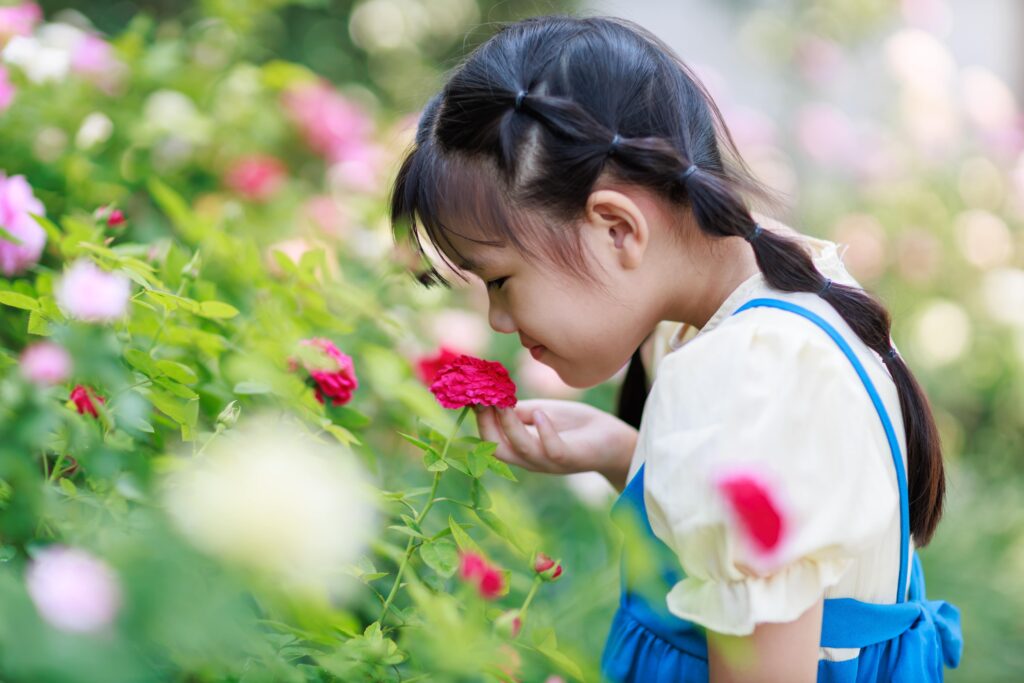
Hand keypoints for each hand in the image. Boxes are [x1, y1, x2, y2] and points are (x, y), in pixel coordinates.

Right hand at [473, 399, 637, 490]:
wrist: (612, 439)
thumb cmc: (574, 426)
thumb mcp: (540, 413)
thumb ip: (518, 410)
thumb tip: (492, 395)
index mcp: (521, 448)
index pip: (491, 438)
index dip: (479, 418)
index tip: (471, 394)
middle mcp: (531, 459)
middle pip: (498, 449)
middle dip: (485, 425)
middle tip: (480, 399)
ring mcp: (549, 461)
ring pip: (521, 449)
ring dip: (509, 425)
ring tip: (503, 402)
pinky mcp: (571, 458)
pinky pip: (553, 450)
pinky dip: (544, 432)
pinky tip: (541, 413)